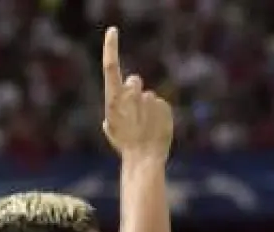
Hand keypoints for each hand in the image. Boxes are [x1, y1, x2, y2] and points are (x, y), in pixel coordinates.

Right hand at [100, 28, 173, 160]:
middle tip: (134, 111)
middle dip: (134, 90)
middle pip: (134, 82)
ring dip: (147, 108)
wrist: (144, 158)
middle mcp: (130, 96)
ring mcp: (148, 100)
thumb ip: (113, 112)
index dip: (111, 48)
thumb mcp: (111, 127)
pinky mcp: (163, 105)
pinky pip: (160, 105)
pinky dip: (159, 115)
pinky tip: (155, 128)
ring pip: (148, 96)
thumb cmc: (124, 144)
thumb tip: (112, 111)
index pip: (110, 68)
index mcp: (113, 100)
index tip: (112, 31)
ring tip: (145, 126)